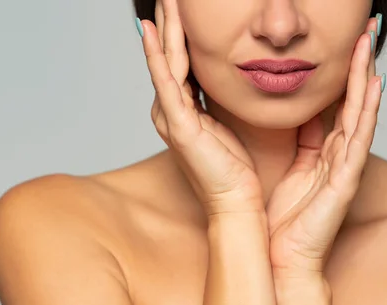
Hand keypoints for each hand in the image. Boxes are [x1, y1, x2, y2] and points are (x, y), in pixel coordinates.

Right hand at [138, 0, 263, 216]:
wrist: (236, 203)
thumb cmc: (236, 170)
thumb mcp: (229, 123)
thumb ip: (221, 99)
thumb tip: (229, 76)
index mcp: (183, 110)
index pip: (178, 62)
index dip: (178, 32)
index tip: (182, 5)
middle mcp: (170, 111)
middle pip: (166, 56)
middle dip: (168, 22)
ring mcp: (170, 117)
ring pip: (164, 62)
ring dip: (163, 28)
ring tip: (164, 0)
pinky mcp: (178, 125)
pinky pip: (166, 82)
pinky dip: (157, 55)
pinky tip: (150, 31)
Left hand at [266, 18, 384, 273]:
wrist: (281, 257)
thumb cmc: (283, 218)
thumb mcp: (290, 169)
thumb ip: (300, 141)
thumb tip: (299, 113)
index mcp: (323, 152)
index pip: (337, 105)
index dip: (342, 74)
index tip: (343, 43)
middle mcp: (338, 155)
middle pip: (353, 102)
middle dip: (359, 66)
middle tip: (365, 31)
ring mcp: (345, 167)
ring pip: (360, 113)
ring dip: (365, 78)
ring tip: (369, 46)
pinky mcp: (345, 181)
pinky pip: (358, 140)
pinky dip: (367, 112)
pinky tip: (373, 86)